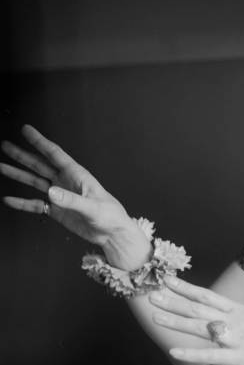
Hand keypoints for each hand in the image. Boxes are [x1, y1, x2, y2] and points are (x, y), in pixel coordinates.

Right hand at [1, 124, 149, 269]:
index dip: (40, 141)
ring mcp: (60, 196)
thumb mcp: (92, 207)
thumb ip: (71, 200)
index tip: (26, 130)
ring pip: (35, 181)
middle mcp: (66, 182)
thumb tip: (50, 191)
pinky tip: (9, 200)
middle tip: (5, 146)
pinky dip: (23, 202)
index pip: (55, 154)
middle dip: (23, 155)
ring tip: (2, 166)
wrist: (112, 234)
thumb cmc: (110, 216)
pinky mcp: (57, 210)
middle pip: (40, 165)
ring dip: (19, 174)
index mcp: (77, 176)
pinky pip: (36, 204)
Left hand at [149, 276, 243, 364]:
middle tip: (151, 294)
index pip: (206, 295)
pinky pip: (211, 355)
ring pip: (199, 327)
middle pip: (197, 308)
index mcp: (238, 311)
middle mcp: (233, 320)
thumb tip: (220, 323)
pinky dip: (192, 352)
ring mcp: (235, 337)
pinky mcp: (239, 358)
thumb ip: (237, 322)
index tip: (167, 279)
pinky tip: (173, 350)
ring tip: (155, 316)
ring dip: (176, 321)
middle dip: (173, 301)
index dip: (185, 287)